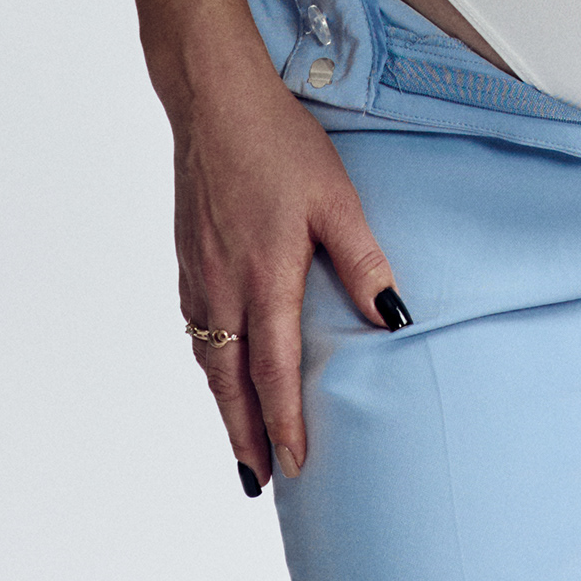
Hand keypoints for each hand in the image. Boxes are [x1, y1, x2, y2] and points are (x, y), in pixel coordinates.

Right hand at [174, 39, 407, 487]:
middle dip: (246, 436)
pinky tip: (220, 366)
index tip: (297, 467)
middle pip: (231, 384)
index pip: (274, 373)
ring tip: (242, 440)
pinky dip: (209, 364)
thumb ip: (363, 260)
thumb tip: (394, 316)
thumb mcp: (335, 197)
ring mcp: (199, 275)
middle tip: (260, 481)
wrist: (213, 99)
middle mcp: (223, 288)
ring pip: (209, 361)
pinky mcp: (187, 257)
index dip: (285, 425)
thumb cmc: (278, 143)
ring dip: (224, 406)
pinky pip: (196, 330)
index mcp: (264, 278)